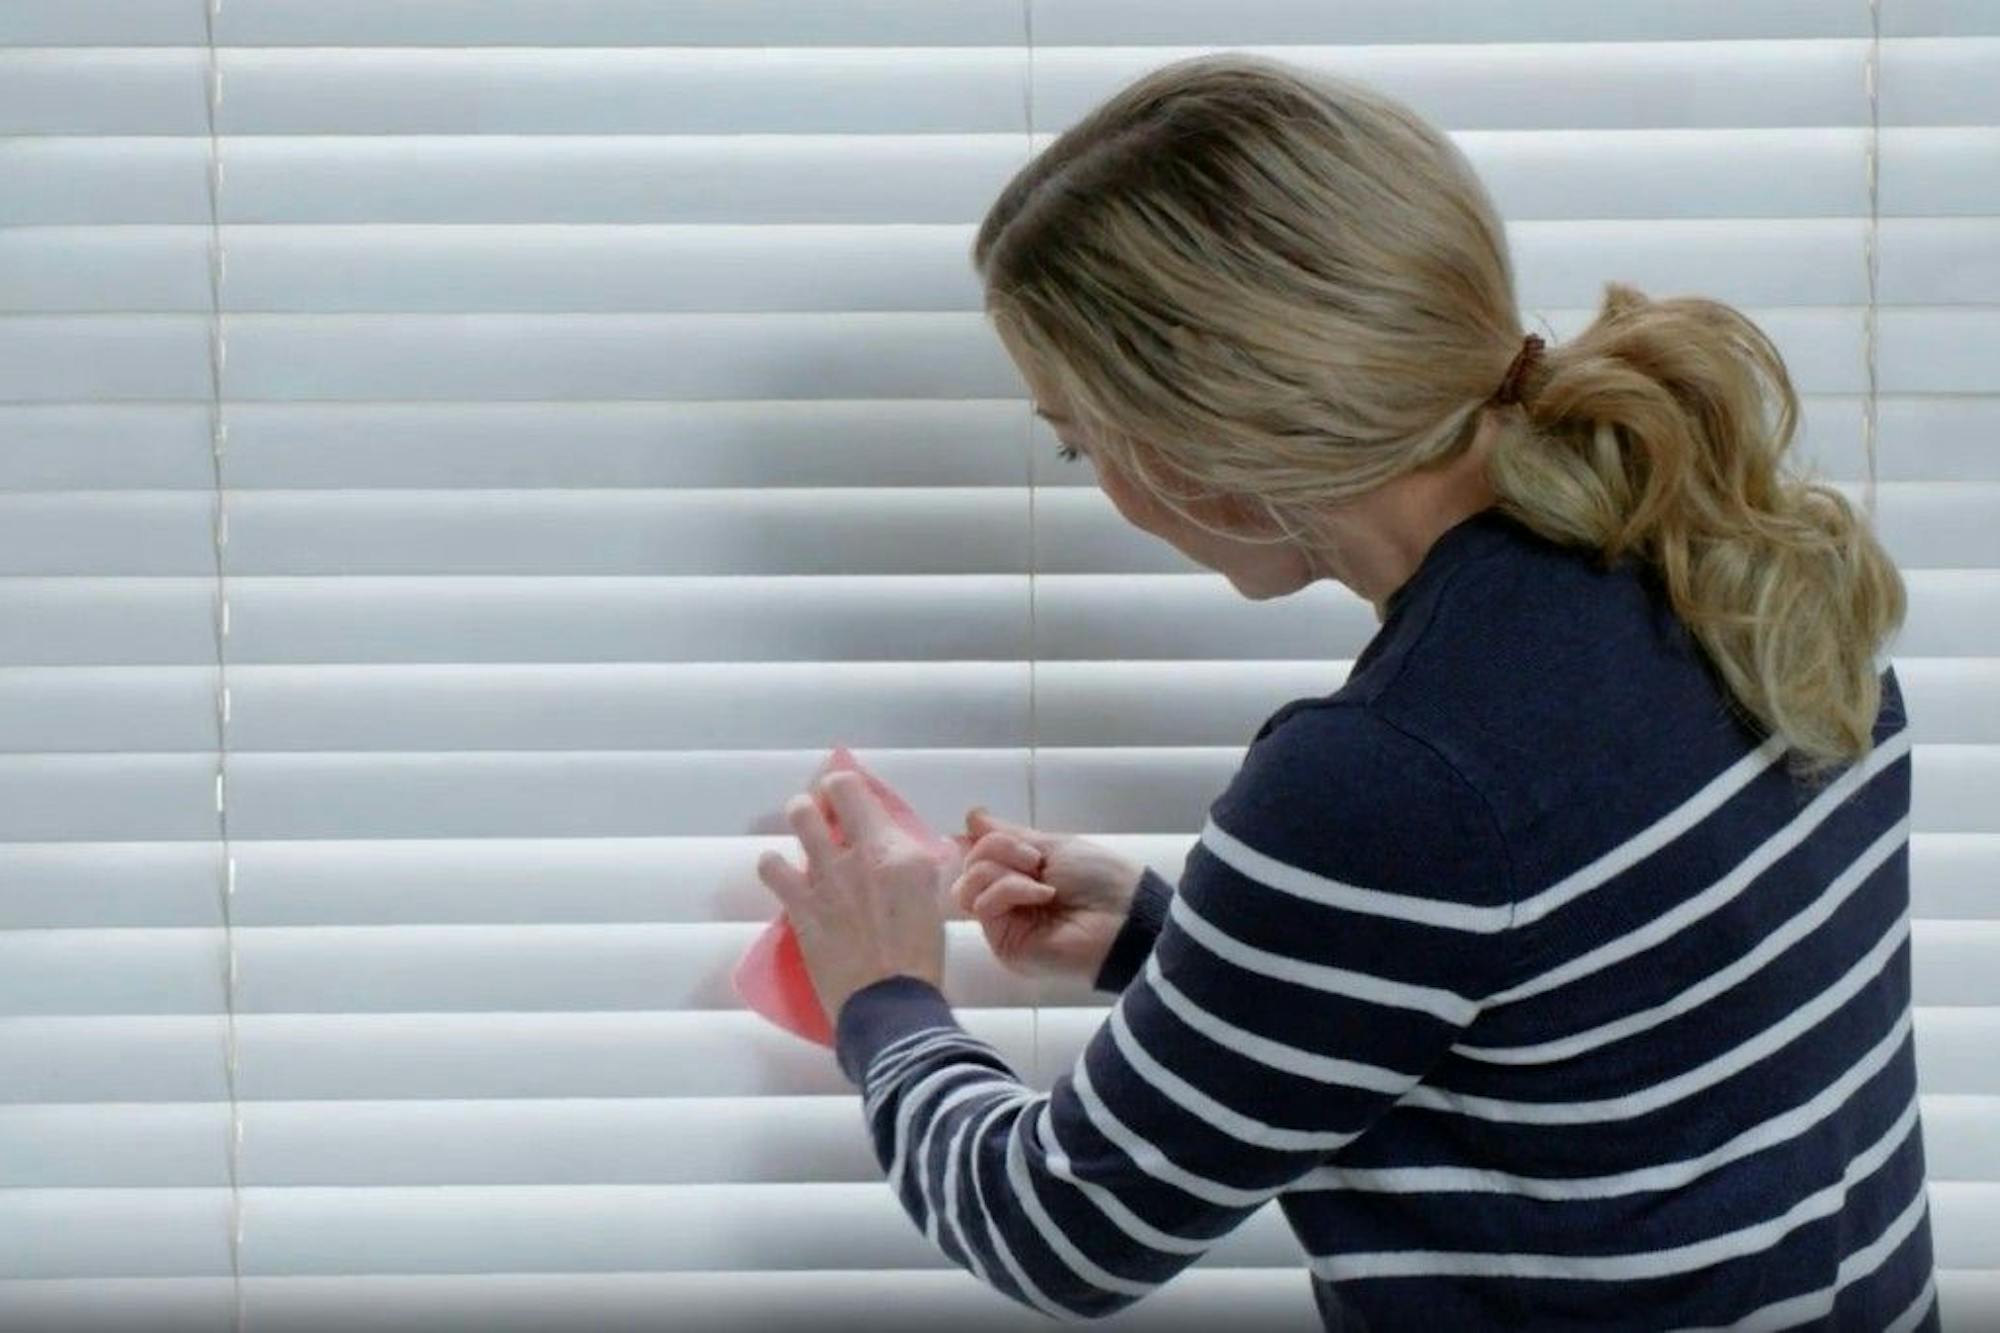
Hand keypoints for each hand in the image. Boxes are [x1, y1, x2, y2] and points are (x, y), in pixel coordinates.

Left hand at [755, 770, 950, 1021]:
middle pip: (834, 790)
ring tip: (805, 827)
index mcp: (901, 853)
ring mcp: (827, 877)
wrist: (890, 1002)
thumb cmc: (920, 957)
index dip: (852, 790)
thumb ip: (916, 866)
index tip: (849, 799)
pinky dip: (774, 864)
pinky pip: (771, 866)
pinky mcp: (800, 904)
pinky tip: (781, 871)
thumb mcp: (932, 899)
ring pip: (801, 817)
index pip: (865, 793)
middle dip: (827, 793)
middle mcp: (863, 855)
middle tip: (827, 807)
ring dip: (803, 816)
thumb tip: (904, 849)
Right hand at [951, 807, 1146, 981]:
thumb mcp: (1053, 845)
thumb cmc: (1098, 878)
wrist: (1123, 917)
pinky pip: (985, 904)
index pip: (977, 853)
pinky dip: (1011, 889)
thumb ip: (1009, 834)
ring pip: (969, 884)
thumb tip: (972, 816)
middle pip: (969, 865)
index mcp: (1019, 874)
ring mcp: (1003, 923)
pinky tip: (1043, 895)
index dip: (979, 838)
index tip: (979, 824)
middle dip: (996, 848)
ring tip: (1040, 876)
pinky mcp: (1003, 944)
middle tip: (1034, 857)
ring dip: (1002, 869)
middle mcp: (1006, 899)